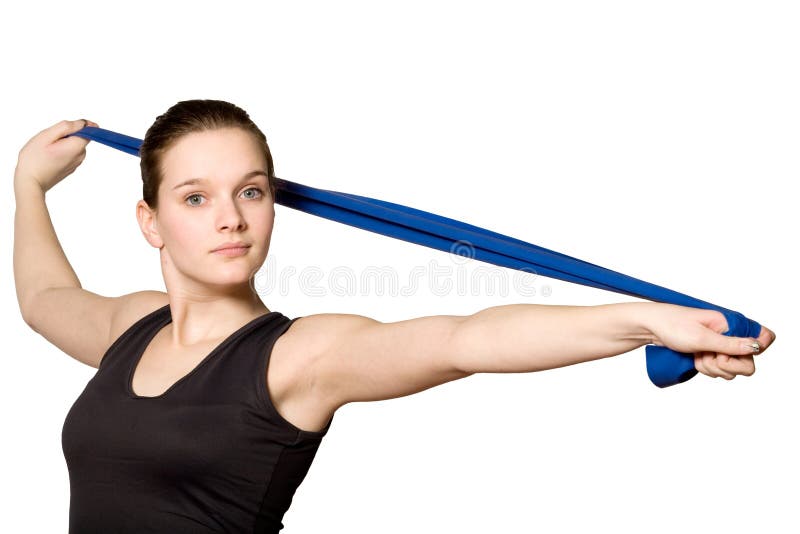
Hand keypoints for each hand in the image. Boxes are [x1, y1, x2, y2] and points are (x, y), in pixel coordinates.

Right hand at [14, 119, 98, 193]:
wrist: (30, 182)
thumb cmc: (34, 159)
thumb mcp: (47, 136)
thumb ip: (66, 127)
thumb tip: (83, 123)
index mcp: (77, 147)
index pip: (89, 131)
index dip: (79, 125)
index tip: (66, 127)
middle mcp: (81, 156)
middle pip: (80, 137)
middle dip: (67, 134)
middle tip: (50, 140)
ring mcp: (76, 163)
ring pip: (73, 145)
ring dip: (62, 143)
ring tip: (47, 149)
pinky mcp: (70, 167)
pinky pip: (69, 153)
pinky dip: (60, 151)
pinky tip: (49, 156)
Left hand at [646, 303, 775, 379]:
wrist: (649, 328)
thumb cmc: (672, 325)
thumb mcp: (702, 337)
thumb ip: (730, 344)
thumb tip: (757, 346)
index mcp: (732, 324)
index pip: (765, 339)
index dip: (756, 350)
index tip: (731, 352)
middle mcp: (730, 335)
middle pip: (748, 362)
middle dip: (727, 366)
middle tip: (708, 356)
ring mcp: (719, 346)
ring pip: (731, 370)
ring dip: (713, 368)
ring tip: (697, 356)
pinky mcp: (709, 354)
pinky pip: (718, 370)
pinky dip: (706, 369)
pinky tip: (694, 360)